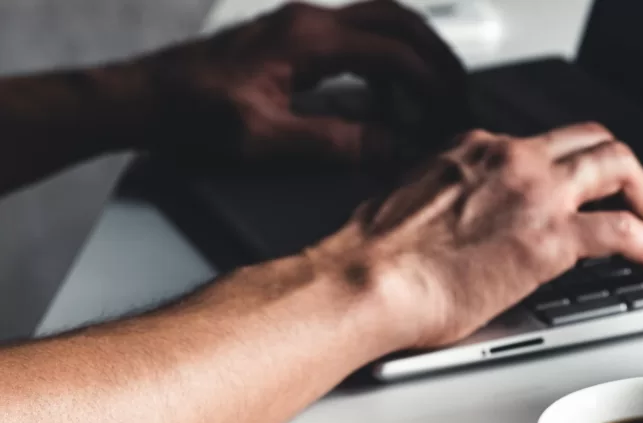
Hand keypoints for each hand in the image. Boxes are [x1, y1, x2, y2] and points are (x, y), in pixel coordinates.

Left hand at [133, 0, 466, 164]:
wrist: (147, 100)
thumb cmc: (193, 115)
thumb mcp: (266, 138)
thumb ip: (335, 141)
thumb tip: (391, 145)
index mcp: (308, 39)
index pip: (394, 51)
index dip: (432, 84)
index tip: (452, 113)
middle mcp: (310, 22)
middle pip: (398, 20)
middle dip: (436, 56)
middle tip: (459, 94)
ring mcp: (303, 27)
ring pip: (381, 23)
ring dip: (414, 55)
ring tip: (432, 97)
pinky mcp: (295, 41)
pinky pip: (358, 40)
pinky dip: (386, 64)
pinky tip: (386, 100)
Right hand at [310, 123, 642, 348]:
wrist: (367, 280)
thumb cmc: (377, 257)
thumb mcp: (414, 204)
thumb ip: (451, 201)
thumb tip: (465, 226)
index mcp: (477, 150)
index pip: (543, 144)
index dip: (571, 168)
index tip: (578, 193)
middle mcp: (512, 159)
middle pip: (594, 140)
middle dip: (624, 171)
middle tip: (633, 202)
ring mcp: (536, 193)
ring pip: (620, 167)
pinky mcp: (552, 238)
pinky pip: (625, 232)